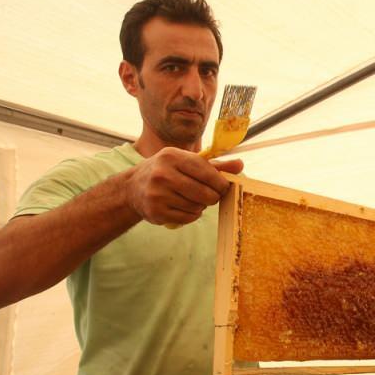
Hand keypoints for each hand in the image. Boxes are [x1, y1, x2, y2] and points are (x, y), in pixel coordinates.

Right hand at [125, 147, 242, 224]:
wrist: (133, 188)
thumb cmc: (167, 172)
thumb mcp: (187, 162)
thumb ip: (214, 165)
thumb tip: (241, 165)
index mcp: (172, 156)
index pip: (207, 172)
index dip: (221, 183)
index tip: (223, 187)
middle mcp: (162, 174)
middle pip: (205, 193)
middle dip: (213, 197)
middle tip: (210, 196)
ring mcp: (157, 194)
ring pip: (197, 207)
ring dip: (200, 206)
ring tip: (191, 199)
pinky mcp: (156, 211)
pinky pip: (188, 218)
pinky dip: (191, 215)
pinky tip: (183, 207)